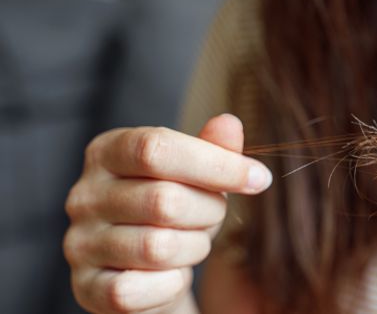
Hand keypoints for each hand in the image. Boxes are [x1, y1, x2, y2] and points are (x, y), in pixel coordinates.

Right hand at [64, 114, 271, 313]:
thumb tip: (229, 123)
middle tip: (214, 216)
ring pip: (157, 247)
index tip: (259, 179)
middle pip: (164, 200)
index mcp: (108, 151)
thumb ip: (213, 148)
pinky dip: (170, 284)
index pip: (157, 149)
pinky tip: (173, 274)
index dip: (215, 164)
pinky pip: (136, 289)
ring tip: (192, 243)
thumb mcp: (198, 175)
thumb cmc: (176, 211)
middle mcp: (85, 194)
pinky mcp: (86, 287)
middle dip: (209, 212)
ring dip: (194, 248)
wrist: (150, 270)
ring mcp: (80, 242)